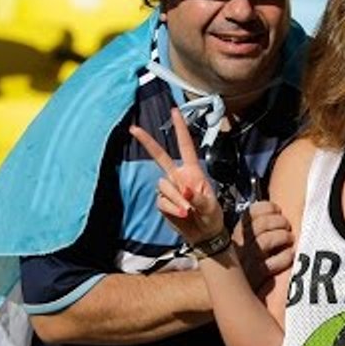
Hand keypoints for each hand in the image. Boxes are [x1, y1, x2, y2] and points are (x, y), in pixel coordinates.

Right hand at [129, 108, 223, 245]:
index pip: (186, 146)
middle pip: (160, 156)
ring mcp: (169, 188)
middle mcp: (179, 176)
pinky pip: (162, 201)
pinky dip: (171, 209)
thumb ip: (199, 198)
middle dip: (147, 142)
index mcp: (193, 171)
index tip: (174, 111)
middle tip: (133, 128)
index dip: (180, 129)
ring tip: (188, 210)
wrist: (203, 234)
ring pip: (164, 186)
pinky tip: (181, 215)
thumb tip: (185, 189)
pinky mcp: (162, 202)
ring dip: (176, 199)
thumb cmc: (211, 215)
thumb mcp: (211, 206)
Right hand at [232, 201, 294, 290]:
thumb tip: (276, 212)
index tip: (278, 210)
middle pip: (261, 223)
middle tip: (287, 226)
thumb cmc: (243, 264)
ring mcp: (248, 261)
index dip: (268, 207)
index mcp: (237, 233)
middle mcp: (240, 245)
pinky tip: (290, 255)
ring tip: (289, 239)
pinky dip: (285, 257)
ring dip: (283, 236)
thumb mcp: (243, 243)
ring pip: (266, 240)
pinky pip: (274, 263)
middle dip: (279, 221)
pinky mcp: (256, 277)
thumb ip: (255, 228)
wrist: (230, 293)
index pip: (251, 212)